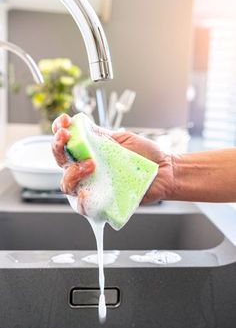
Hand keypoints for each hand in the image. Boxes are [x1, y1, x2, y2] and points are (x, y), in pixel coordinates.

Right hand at [52, 114, 173, 203]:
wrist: (164, 170)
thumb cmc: (144, 155)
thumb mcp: (121, 139)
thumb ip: (100, 134)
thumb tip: (80, 124)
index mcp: (89, 153)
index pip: (66, 143)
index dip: (59, 131)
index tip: (65, 121)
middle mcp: (86, 170)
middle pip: (60, 163)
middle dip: (58, 147)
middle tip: (66, 136)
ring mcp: (93, 186)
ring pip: (67, 185)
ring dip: (72, 172)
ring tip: (91, 163)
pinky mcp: (102, 203)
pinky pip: (83, 206)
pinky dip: (81, 200)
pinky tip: (86, 191)